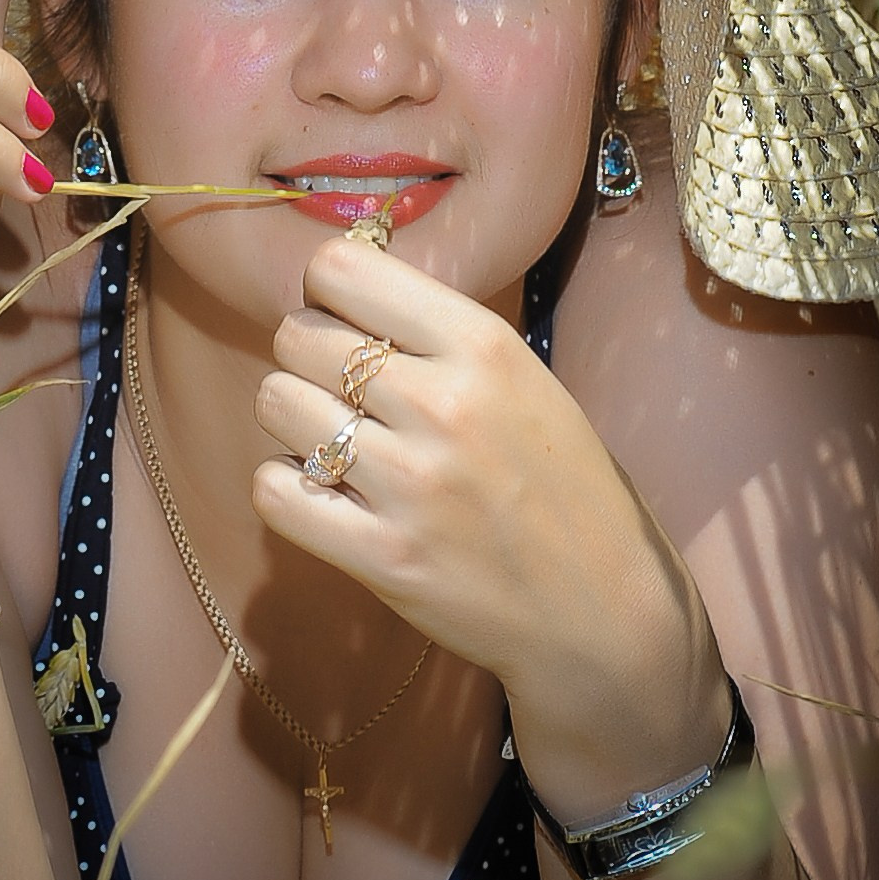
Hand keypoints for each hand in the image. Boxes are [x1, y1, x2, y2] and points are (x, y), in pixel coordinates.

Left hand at [250, 238, 727, 794]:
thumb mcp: (522, 380)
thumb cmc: (562, 486)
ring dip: (297, 423)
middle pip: (297, 336)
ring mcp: (409, 482)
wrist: (605, 610)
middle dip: (309, 361)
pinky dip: (287, 488)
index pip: (341, 270)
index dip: (329, 296)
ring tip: (341, 448)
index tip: (349, 326)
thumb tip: (339, 289)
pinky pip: (273, 489)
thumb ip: (436, 336)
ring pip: (277, 403)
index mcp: (482, 345)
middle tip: (347, 398)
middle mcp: (442, 402)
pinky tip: (328, 497)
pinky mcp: (381, 555)